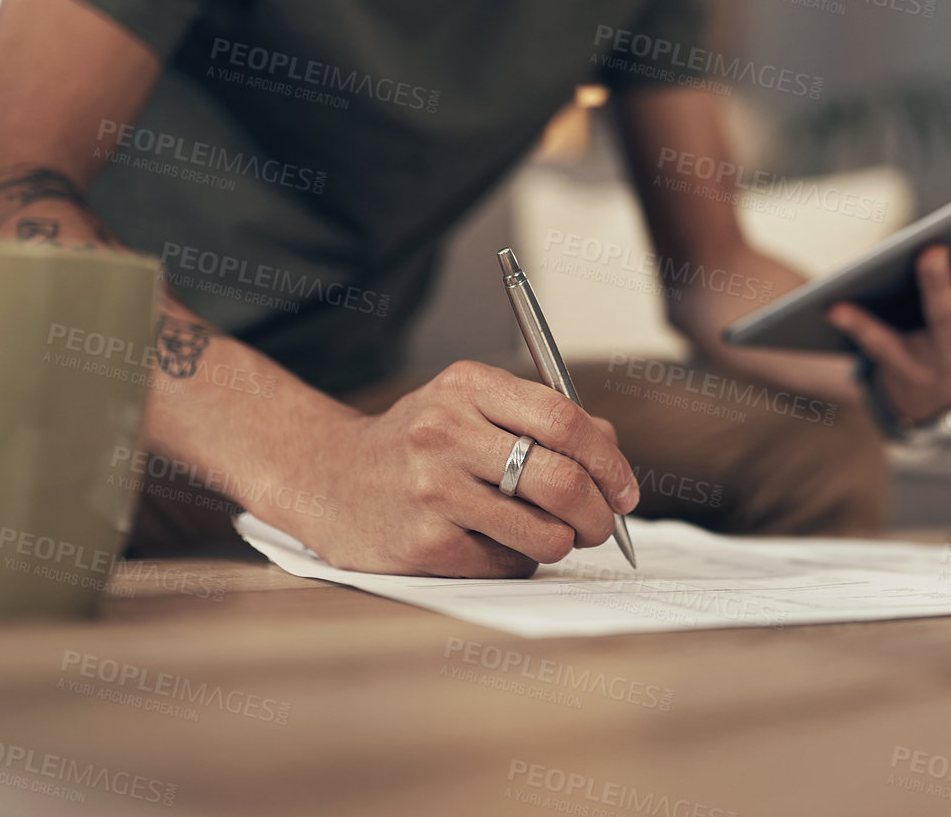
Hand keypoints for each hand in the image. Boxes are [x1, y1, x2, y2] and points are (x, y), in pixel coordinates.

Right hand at [271, 361, 639, 577]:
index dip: (610, 462)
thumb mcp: (470, 406)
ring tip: (548, 536)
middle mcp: (446, 433)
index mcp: (467, 386)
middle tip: (602, 526)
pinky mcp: (422, 544)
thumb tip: (612, 454)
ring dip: (562, 543)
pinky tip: (495, 545)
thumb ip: (542, 420)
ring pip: (543, 533)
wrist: (325, 478)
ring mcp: (432, 490)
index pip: (564, 421)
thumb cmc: (417, 444)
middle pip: (563, 481)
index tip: (625, 490)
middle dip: (599, 514)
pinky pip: (507, 565)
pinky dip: (518, 562)